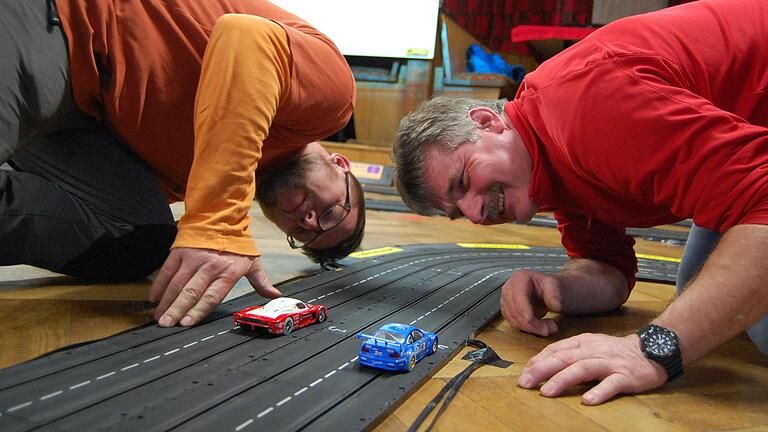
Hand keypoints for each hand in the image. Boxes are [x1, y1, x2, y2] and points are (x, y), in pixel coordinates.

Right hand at [149, 247, 281, 326]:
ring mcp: (193, 258)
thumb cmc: (237, 243)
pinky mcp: (179, 252)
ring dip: (166, 301)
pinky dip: (159, 285)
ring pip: (177, 283)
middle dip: (177, 310)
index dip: (198, 311)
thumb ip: (261, 281)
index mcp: (227, 272)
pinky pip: (167, 271)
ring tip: (159, 316)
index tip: (187, 324)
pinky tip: (154, 298)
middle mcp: (209, 266)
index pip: (212, 296)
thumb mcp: (252, 261)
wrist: (221, 216)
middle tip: (166, 324)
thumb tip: (274, 295)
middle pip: (191, 292)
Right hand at [500, 270, 562, 335]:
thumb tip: (555, 305)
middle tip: (549, 329)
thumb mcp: (555, 285)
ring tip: (548, 328)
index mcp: (519, 278)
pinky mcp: (507, 311)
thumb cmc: (548, 287)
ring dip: (531, 328)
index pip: (518, 296)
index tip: (531, 320)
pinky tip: (539, 326)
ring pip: (514, 320)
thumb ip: (555, 293)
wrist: (546, 291)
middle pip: (515, 310)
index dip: (523, 309)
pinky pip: (514, 324)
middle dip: (531, 324)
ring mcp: (506, 300)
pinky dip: (527, 329)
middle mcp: (509, 288)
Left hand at [518, 333, 667, 404]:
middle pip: (565, 358)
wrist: (652, 350)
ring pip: (583, 368)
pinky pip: (611, 384)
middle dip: (542, 370)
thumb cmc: (616, 351)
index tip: (524, 373)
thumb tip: (541, 364)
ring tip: (547, 391)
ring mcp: (610, 363)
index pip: (556, 349)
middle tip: (526, 382)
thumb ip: (569, 353)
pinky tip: (587, 400)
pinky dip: (599, 391)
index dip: (538, 361)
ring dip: (563, 380)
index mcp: (584, 342)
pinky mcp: (626, 376)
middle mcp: (594, 350)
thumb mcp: (590, 346)